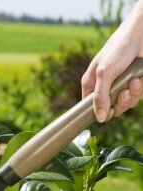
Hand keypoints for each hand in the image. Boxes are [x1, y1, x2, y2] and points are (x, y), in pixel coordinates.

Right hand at [81, 1, 142, 121]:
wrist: (141, 34)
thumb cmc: (118, 48)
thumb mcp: (104, 73)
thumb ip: (100, 97)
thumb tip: (100, 119)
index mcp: (92, 84)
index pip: (91, 107)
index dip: (100, 112)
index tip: (109, 111)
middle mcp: (105, 87)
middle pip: (110, 109)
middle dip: (120, 103)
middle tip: (124, 93)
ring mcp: (120, 86)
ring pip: (125, 104)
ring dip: (132, 95)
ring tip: (134, 82)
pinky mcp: (134, 84)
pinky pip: (136, 96)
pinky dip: (139, 89)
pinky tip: (139, 79)